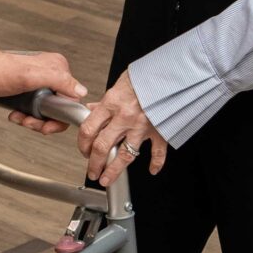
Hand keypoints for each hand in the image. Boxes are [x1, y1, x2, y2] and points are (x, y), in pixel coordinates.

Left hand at [0, 45, 86, 134]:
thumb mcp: (28, 76)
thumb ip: (57, 81)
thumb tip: (80, 92)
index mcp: (57, 67)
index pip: (72, 101)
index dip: (58, 118)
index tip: (44, 124)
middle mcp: (52, 72)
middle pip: (59, 107)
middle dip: (43, 120)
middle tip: (28, 121)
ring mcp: (41, 80)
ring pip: (47, 109)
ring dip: (33, 119)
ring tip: (19, 116)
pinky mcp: (30, 87)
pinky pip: (36, 107)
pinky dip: (26, 114)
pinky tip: (16, 113)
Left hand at [77, 70, 167, 184]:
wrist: (170, 73)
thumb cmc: (144, 76)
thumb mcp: (118, 84)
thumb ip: (104, 102)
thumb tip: (91, 110)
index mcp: (111, 104)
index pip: (89, 129)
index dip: (82, 144)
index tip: (83, 150)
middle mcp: (125, 118)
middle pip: (102, 147)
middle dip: (94, 163)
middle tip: (92, 171)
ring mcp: (142, 127)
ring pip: (124, 155)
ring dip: (114, 170)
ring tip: (107, 179)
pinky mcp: (160, 131)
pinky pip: (158, 152)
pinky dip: (156, 162)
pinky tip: (153, 169)